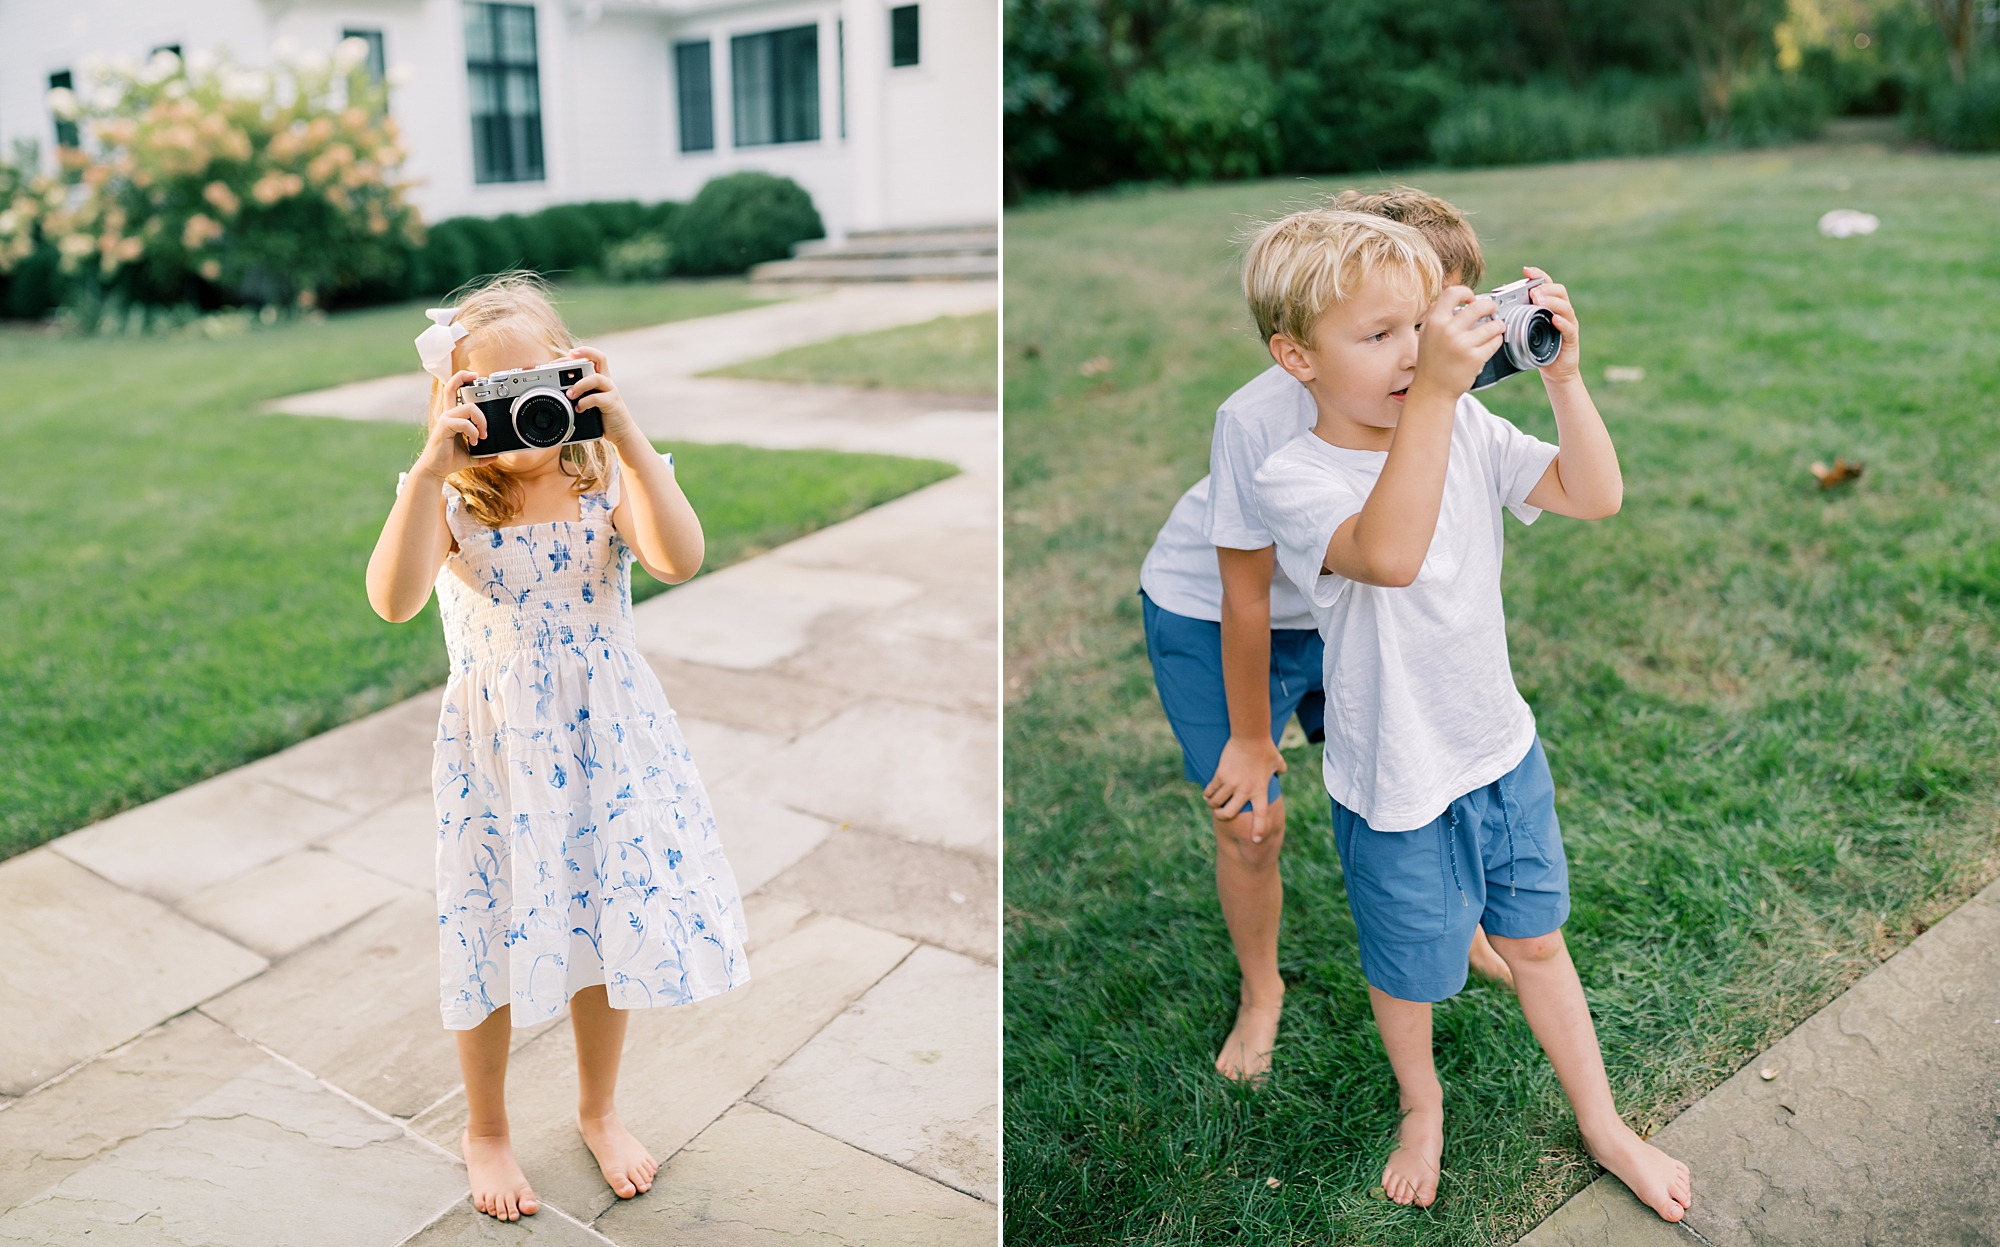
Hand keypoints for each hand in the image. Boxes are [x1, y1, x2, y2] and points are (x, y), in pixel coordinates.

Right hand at [411, 369, 486, 481]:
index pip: (453, 388)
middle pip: (452, 386)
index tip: (476, 375)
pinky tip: (475, 442)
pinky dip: (474, 432)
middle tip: (485, 408)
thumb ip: (484, 453)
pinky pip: (464, 423)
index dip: (462, 377)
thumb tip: (497, 455)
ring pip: (469, 407)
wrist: (435, 471)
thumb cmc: (449, 460)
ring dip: (481, 421)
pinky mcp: (444, 427)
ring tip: (483, 436)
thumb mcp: (472, 456)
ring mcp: (445, 419)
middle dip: (469, 383)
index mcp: (453, 416)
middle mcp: (447, 414)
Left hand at [563, 346, 641, 451]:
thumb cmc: (602, 417)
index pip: (594, 357)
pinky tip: (578, 409)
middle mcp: (607, 381)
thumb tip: (554, 392)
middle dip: (581, 357)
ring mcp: (611, 391)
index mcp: (601, 378)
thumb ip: (578, 394)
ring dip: (579, 384)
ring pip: (596, 378)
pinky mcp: (612, 404)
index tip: (568, 354)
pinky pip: (597, 398)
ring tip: (569, 394)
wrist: (621, 432)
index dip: (583, 351)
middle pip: (599, 358)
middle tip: (561, 365)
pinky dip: (585, 402)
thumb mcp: (589, 402)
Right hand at [1204, 734, 1286, 839]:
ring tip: (1212, 802)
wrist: (1250, 736)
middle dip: (1222, 816)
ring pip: (1216, 803)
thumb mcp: (1278, 761)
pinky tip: (1207, 794)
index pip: (1261, 816)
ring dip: (1213, 805)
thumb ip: (1280, 769)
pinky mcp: (1220, 775)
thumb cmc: (1265, 748)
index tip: (1256, 840)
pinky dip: (1207, 794)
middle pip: (1229, 814)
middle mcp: (1245, 790)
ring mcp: (1231, 783)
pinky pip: (1210, 790)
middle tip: (1221, 813)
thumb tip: (1281, 771)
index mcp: (1260, 790)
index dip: (1258, 830)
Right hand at [1413, 284, 1503, 398]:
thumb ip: (1439, 314)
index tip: (1472, 298)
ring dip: (1498, 325)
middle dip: (1491, 305)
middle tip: (1493, 309)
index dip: (1466, 292)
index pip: (1453, 292)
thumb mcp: (1427, 333)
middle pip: (1479, 306)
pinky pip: (1495, 342)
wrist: (1432, 389)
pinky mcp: (1475, 358)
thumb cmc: (1431, 361)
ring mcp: (1462, 345)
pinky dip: (1496, 340)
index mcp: (1434, 321)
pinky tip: (1491, 342)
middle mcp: (1448, 331)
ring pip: (1492, 325)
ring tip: (1496, 328)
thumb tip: (1460, 299)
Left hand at [1524, 267, 1581, 381]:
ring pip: (1565, 307)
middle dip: (1545, 289)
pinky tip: (1555, 319)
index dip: (1538, 275)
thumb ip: (1517, 317)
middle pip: (1559, 291)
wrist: (1553, 371)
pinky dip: (1562, 322)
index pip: (1547, 285)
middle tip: (1532, 292)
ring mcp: (1568, 324)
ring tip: (1539, 301)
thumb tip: (1495, 307)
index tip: (1526, 270)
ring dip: (1551, 302)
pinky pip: (1569, 328)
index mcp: (1550, 306)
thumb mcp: (1525, 330)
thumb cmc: (1538, 348)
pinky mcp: (1571, 338)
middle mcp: (1561, 312)